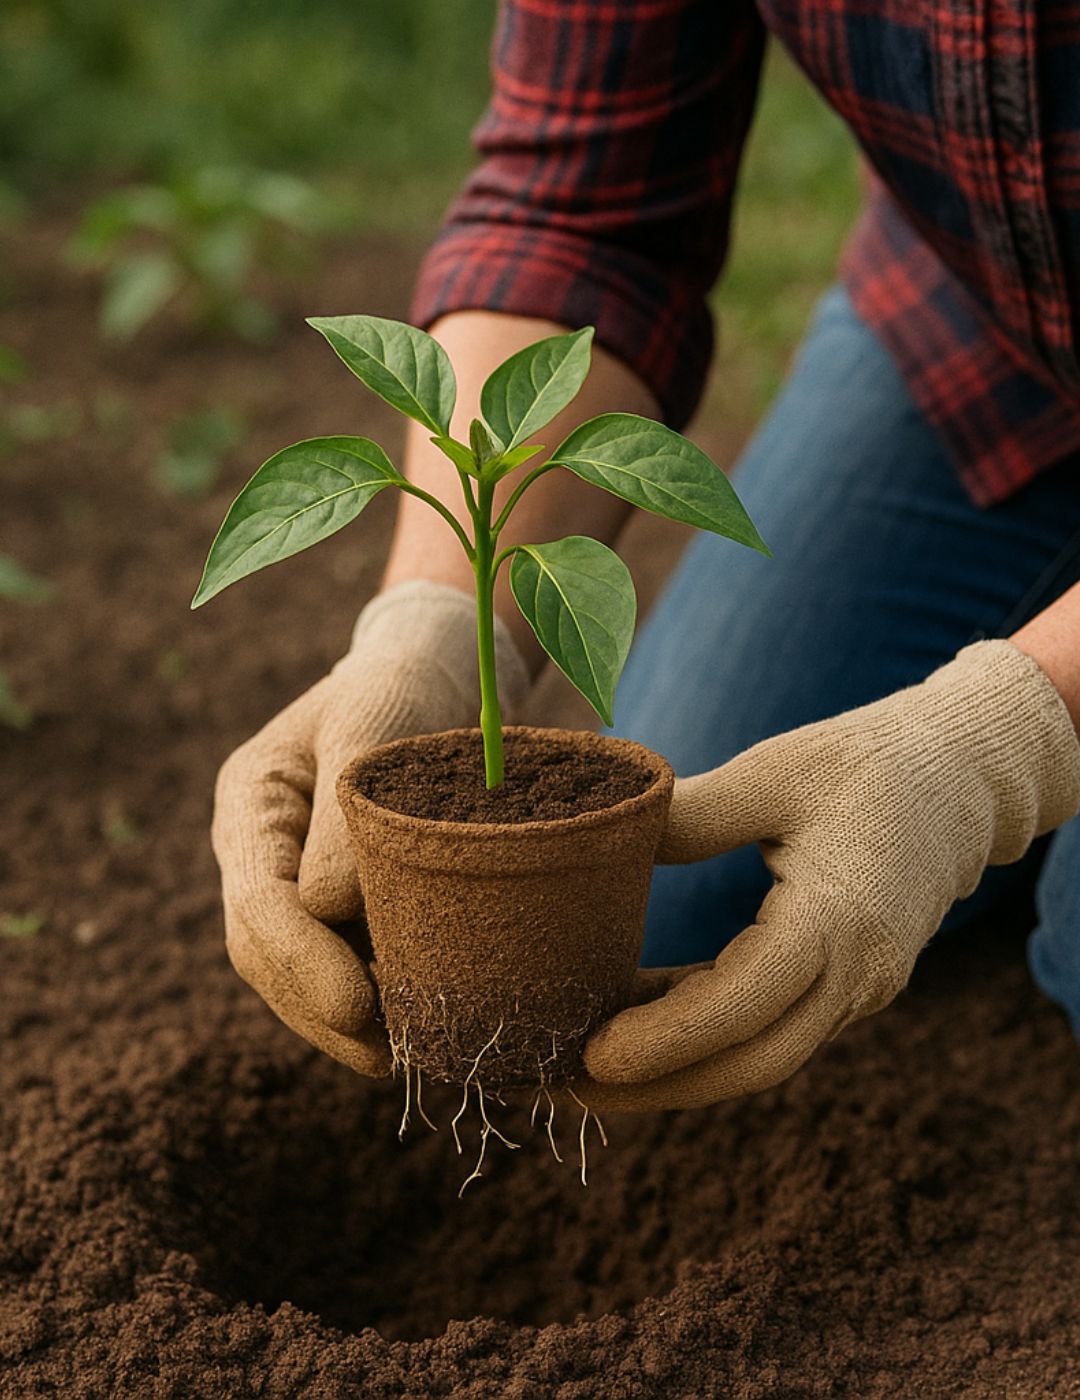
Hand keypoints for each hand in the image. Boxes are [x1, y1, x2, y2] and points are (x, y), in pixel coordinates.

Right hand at [211, 580, 526, 1074]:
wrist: (435, 675)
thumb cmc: (404, 684)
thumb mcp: (378, 720)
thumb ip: (347, 807)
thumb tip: (328, 907)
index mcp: (252, 800)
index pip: (257, 900)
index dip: (300, 961)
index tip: (356, 1007)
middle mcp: (262, 849)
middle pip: (267, 951)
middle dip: (319, 1010)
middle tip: (387, 1057)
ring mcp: (297, 879)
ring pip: (301, 970)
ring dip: (346, 1021)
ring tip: (407, 1056)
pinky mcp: (343, 901)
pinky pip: (344, 962)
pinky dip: (375, 1000)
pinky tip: (420, 1027)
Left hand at [578, 641, 1079, 1111]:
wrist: (958, 785)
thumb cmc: (866, 764)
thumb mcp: (776, 770)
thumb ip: (692, 813)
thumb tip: (602, 841)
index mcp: (839, 919)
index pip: (745, 1003)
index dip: (667, 1037)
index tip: (591, 1054)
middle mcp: (857, 975)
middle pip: (751, 1063)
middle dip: (655, 1086)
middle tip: (559, 1086)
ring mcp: (858, 991)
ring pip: (758, 1058)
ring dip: (673, 1070)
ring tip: (576, 1063)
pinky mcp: (845, 989)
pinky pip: (768, 1030)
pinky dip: (703, 1036)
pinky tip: (634, 1020)